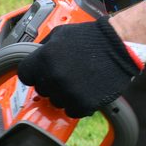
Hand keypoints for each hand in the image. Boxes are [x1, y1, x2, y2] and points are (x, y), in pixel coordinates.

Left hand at [18, 19, 142, 118]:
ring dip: (64, 95)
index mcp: (44, 58)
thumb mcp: (60, 33)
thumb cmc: (90, 37)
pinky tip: (85, 91)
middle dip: (50, 83)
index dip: (33, 73)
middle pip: (41, 90)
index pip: (25, 75)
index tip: (41, 72)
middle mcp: (54, 77)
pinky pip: (72, 112)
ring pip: (56, 102)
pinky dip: (78, 104)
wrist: (119, 46)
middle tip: (66, 74)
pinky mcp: (84, 103)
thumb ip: (42, 47)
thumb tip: (31, 58)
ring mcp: (69, 92)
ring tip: (78, 81)